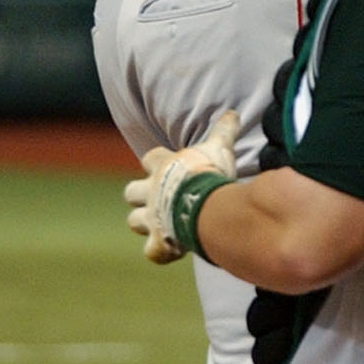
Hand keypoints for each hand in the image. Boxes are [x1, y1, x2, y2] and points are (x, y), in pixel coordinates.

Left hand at [125, 111, 239, 263]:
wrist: (205, 205)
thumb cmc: (209, 172)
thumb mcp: (219, 147)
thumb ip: (224, 131)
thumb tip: (233, 112)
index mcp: (162, 168)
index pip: (150, 158)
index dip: (156, 161)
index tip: (167, 163)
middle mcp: (150, 192)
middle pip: (131, 192)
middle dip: (140, 196)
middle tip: (159, 199)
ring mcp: (151, 219)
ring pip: (134, 222)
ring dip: (146, 224)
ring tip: (164, 225)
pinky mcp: (158, 242)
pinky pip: (152, 251)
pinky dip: (161, 252)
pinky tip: (174, 251)